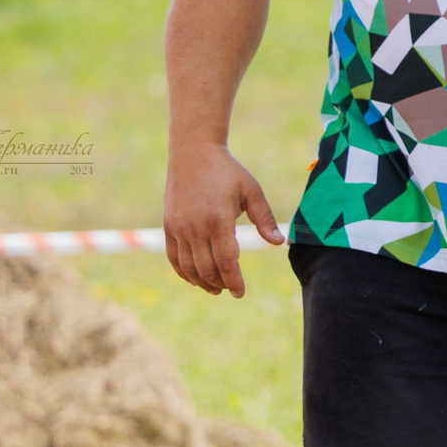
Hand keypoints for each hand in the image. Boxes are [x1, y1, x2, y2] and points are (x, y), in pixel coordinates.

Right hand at [162, 141, 283, 297]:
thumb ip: (265, 219)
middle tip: (231, 289)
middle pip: (207, 269)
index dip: (234, 281)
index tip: (240, 293)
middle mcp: (195, 228)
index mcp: (218, 221)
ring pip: (188, 267)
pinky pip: (173, 257)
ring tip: (215, 288)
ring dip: (202, 282)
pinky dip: (183, 272)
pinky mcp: (169, 226)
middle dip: (220, 283)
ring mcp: (178, 228)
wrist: (193, 154)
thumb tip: (278, 242)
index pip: (226, 262)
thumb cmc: (228, 172)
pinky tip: (195, 278)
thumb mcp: (252, 191)